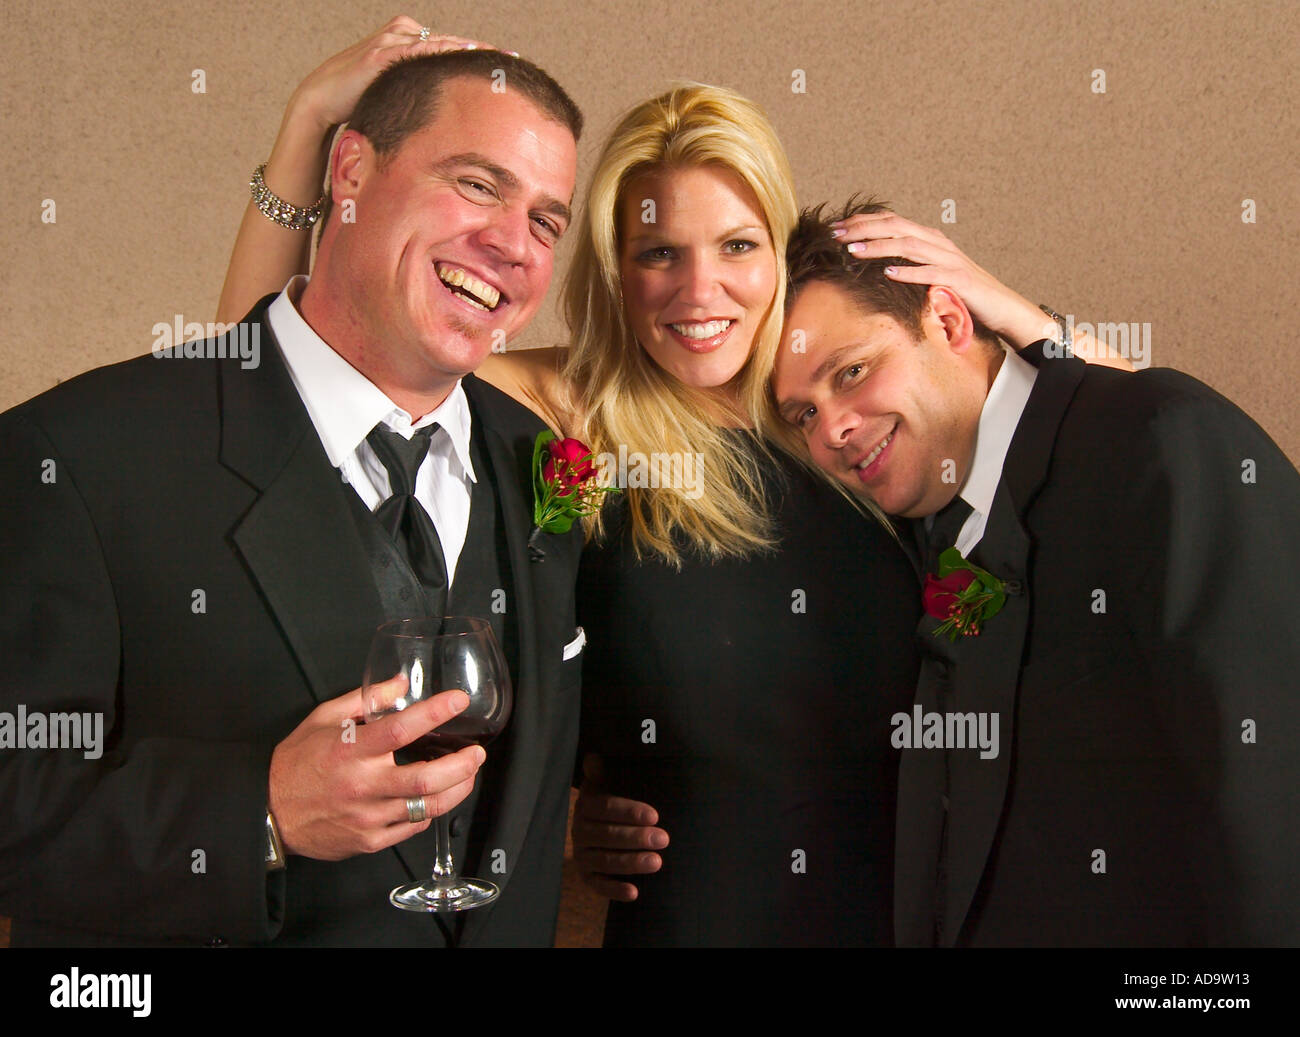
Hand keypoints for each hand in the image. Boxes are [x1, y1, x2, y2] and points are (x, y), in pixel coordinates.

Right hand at [268, 676, 484, 860]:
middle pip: (425, 780)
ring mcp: (367, 817)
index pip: (400, 729)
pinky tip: (436, 797)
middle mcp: (361, 785)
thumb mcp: (323, 719)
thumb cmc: (295, 764)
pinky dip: (430, 811)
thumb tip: (400, 683)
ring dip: (456, 789)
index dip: (434, 712)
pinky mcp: (368, 840)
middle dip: (461, 765)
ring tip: (468, 774)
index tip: (457, 700)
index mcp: (350, 750)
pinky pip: (411, 828)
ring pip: (426, 808)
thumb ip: (365, 700)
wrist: (268, 813)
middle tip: (477, 752)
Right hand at [286, 15, 513, 134]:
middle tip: (512, 59)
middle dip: (481, 51)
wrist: (320, 102)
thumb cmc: (359, 104)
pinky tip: (465, 60)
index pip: (448, 46)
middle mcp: (401, 33)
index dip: (476, 54)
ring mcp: (391, 40)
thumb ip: (418, 96)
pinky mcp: (382, 54)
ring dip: (470, 52)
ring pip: (440, 43)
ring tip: (498, 60)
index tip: (506, 63)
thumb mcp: (396, 97)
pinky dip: (444, 55)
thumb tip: (448, 119)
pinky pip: (420, 52)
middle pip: (450, 41)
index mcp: (406, 40)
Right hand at [571, 754, 667, 900]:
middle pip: (607, 835)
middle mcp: (580, 831)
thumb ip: (601, 771)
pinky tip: (634, 893)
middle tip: (663, 839)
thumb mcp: (606, 781)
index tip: (654, 816)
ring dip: (631, 863)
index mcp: (586, 805)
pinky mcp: (587, 875)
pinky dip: (615, 890)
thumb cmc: (610, 797)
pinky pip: (598, 885)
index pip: (606, 808)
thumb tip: (595, 758)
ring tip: (656, 862)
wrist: (594, 822)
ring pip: (605, 861)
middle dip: (636, 838)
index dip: (629, 812)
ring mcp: (582, 855)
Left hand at [832, 211, 1052, 348]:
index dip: (864, 221)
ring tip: (854, 250)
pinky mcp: (958, 280)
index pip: (893, 222)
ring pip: (909, 246)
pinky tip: (888, 274)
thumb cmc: (962, 292)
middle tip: (836, 234)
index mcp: (930, 239)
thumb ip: (909, 265)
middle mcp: (939, 244)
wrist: (1001, 306)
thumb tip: (876, 265)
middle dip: (864, 229)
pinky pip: (931, 273)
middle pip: (896, 227)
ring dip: (879, 247)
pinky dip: (909, 272)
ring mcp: (950, 260)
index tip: (837, 227)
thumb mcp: (930, 274)